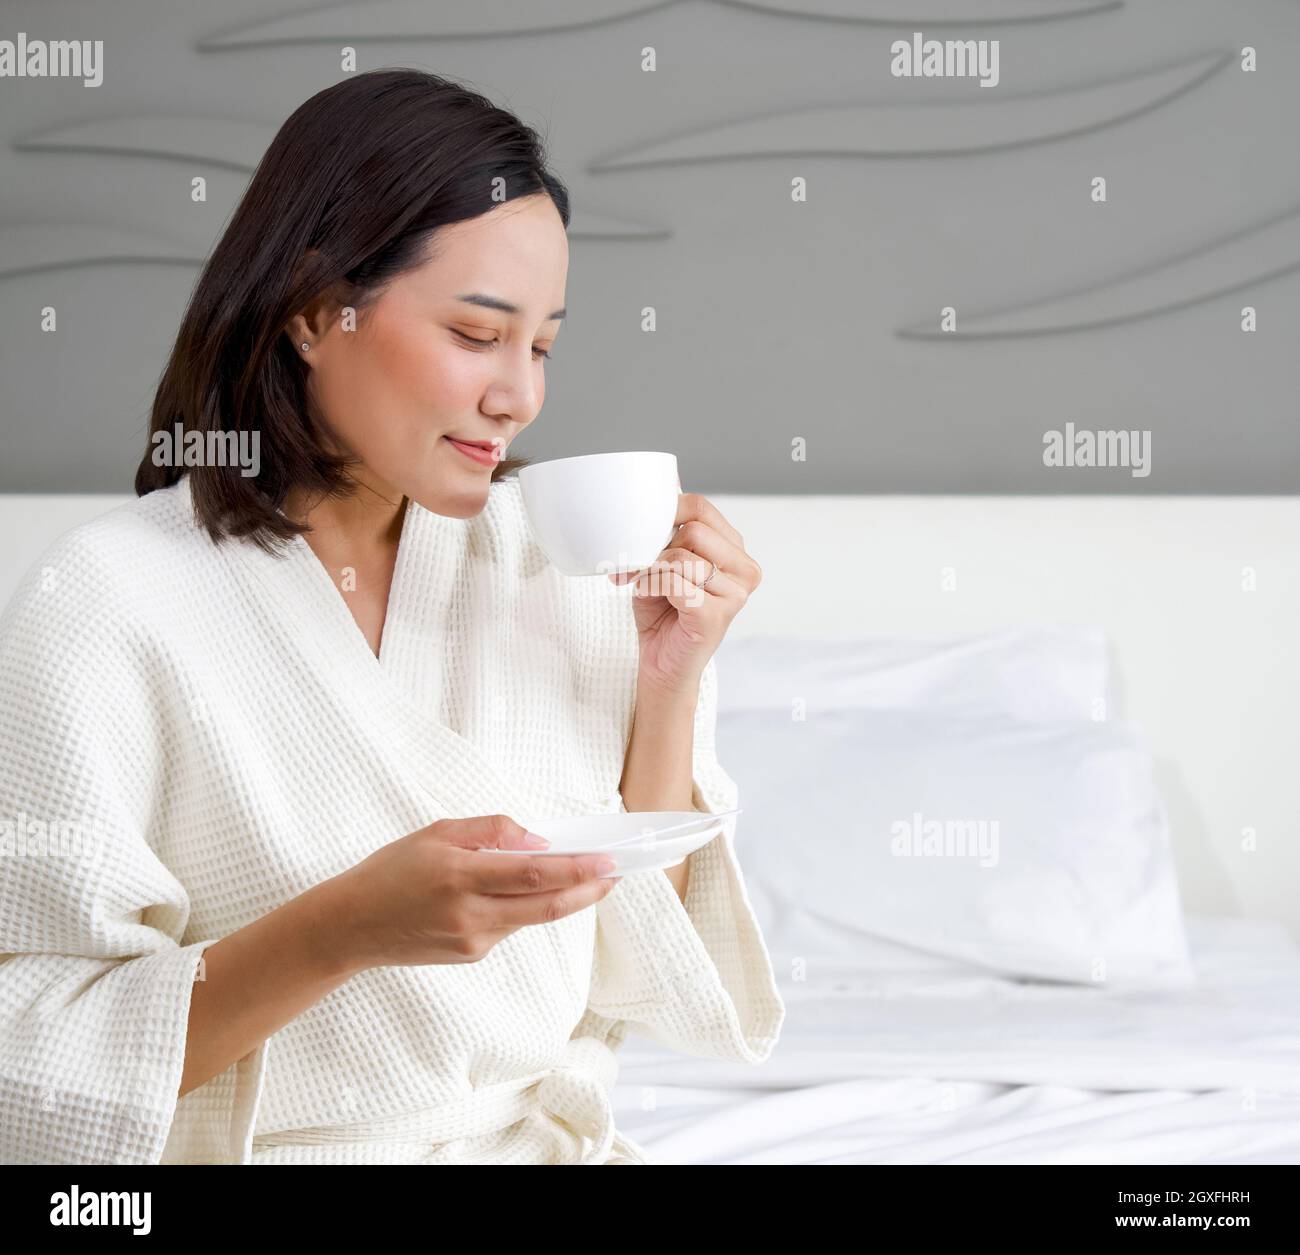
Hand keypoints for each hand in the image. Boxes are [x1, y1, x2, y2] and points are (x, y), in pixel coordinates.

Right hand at [316, 815, 620, 971]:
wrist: (351, 926)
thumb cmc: (391, 871)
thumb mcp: (437, 833)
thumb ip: (491, 832)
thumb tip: (538, 840)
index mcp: (460, 877)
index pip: (534, 875)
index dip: (577, 869)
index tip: (608, 860)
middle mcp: (470, 915)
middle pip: (546, 906)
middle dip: (588, 890)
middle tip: (617, 873)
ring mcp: (473, 942)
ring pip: (532, 917)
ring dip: (564, 897)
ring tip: (587, 876)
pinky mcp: (472, 956)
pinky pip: (510, 925)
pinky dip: (527, 906)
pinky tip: (531, 890)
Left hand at [608, 492, 761, 698]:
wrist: (663, 665)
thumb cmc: (664, 613)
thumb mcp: (665, 563)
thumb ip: (668, 532)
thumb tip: (659, 487)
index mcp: (736, 551)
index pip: (702, 508)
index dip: (666, 512)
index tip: (644, 532)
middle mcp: (744, 571)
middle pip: (694, 529)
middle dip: (658, 545)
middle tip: (640, 566)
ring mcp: (735, 595)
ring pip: (682, 557)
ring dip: (651, 569)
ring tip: (643, 583)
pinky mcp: (715, 616)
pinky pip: (674, 583)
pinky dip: (650, 586)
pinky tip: (646, 596)